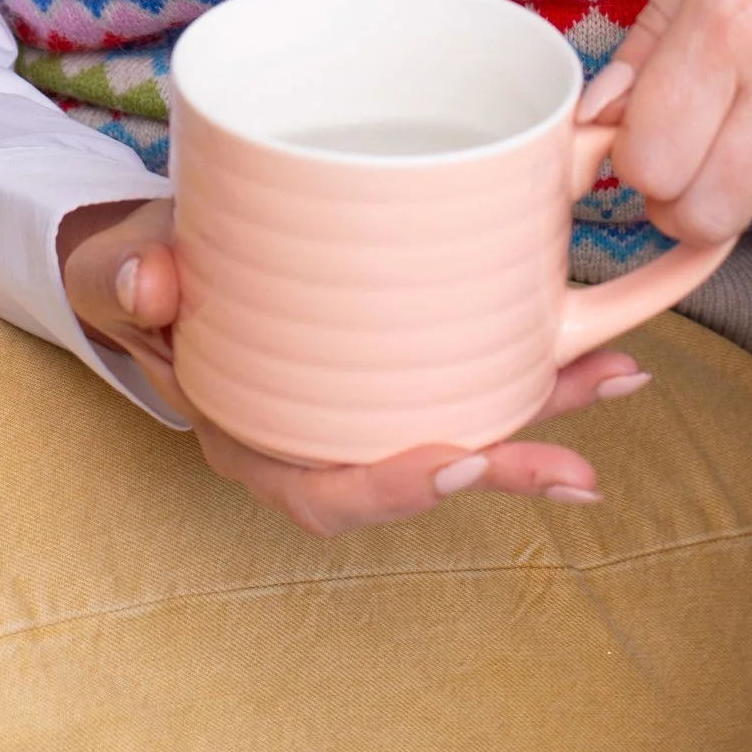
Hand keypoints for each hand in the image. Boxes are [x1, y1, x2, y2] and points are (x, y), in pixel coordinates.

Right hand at [55, 199, 651, 536]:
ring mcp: (364, 408)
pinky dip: (537, 370)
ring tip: (621, 385)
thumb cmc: (148, 275)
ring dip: (544, 416)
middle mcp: (318, 441)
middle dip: (501, 472)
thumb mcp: (129, 274)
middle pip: (417, 476)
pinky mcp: (399, 368)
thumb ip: (137, 282)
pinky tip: (603, 350)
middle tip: (572, 468)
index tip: (457, 463)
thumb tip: (149, 284)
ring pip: (461, 429)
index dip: (396, 488)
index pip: (325, 493)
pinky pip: (470, 380)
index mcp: (253, 441)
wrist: (161, 258)